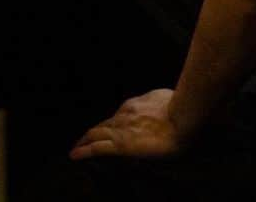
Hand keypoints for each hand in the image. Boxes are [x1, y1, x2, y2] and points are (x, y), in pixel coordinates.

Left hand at [70, 89, 187, 159]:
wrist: (181, 117)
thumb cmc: (179, 107)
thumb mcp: (163, 99)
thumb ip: (156, 105)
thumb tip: (161, 107)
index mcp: (133, 106)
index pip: (116, 118)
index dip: (108, 126)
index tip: (105, 131)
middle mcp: (123, 115)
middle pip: (102, 125)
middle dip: (91, 133)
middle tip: (83, 140)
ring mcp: (121, 129)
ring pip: (95, 134)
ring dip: (84, 141)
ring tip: (76, 148)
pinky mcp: (121, 144)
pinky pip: (97, 148)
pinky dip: (84, 151)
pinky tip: (74, 155)